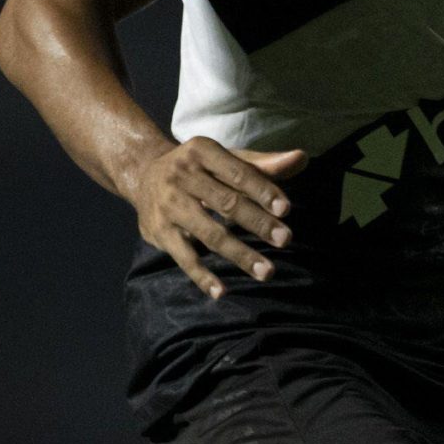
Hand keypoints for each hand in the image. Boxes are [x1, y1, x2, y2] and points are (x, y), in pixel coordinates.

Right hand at [119, 138, 304, 298]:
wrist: (142, 173)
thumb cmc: (201, 168)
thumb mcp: (227, 158)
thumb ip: (264, 163)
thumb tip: (301, 158)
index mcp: (202, 151)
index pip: (238, 173)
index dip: (263, 190)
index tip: (286, 210)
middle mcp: (181, 176)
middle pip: (226, 203)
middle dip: (257, 223)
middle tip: (285, 240)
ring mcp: (168, 206)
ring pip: (209, 233)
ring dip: (240, 254)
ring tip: (267, 271)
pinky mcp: (159, 232)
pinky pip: (183, 257)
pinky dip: (202, 276)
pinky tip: (222, 291)